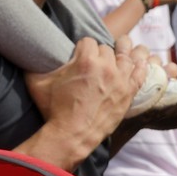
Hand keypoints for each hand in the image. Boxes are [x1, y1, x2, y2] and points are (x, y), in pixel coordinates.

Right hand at [23, 36, 149, 165]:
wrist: (72, 134)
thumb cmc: (54, 109)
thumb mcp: (38, 82)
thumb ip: (38, 63)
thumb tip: (34, 52)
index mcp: (86, 61)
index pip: (88, 41)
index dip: (83, 47)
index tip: (81, 54)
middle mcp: (106, 67)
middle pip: (107, 49)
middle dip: (100, 53)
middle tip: (95, 61)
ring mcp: (121, 80)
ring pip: (127, 57)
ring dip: (123, 53)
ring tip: (123, 49)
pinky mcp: (129, 93)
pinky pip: (140, 74)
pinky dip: (141, 66)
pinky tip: (141, 61)